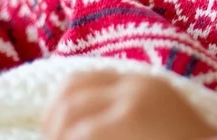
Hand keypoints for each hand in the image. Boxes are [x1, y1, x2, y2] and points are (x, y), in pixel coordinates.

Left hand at [42, 71, 216, 139]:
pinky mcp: (121, 125)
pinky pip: (76, 137)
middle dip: (53, 125)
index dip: (60, 109)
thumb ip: (127, 113)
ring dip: (61, 138)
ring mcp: (129, 107)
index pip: (79, 82)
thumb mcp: (162, 122)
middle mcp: (136, 87)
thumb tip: (75, 127)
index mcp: (145, 84)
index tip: (59, 135)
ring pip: (65, 118)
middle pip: (66, 95)